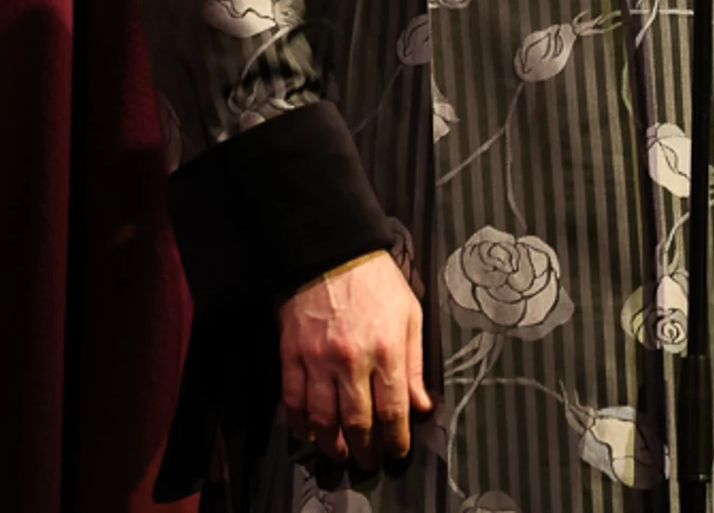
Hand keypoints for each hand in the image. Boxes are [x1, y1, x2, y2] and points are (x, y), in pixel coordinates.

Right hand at [276, 249, 431, 470]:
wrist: (332, 251)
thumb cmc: (377, 281)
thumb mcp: (410, 314)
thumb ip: (415, 363)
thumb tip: (422, 404)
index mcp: (387, 349)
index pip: (393, 410)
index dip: (396, 439)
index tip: (397, 451)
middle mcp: (352, 360)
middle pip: (357, 421)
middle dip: (365, 449)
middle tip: (368, 462)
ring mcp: (318, 359)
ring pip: (323, 418)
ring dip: (332, 443)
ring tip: (340, 452)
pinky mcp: (291, 354)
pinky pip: (293, 399)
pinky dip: (300, 423)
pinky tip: (309, 433)